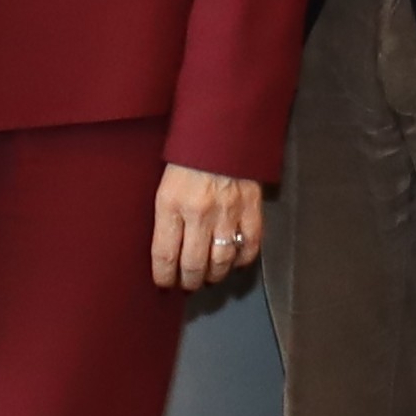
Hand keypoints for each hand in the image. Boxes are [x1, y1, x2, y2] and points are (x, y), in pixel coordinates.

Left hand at [152, 163, 262, 290]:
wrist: (223, 131)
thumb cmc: (187, 156)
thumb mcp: (164, 183)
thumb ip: (165, 215)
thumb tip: (165, 249)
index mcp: (171, 204)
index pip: (165, 254)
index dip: (164, 276)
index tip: (163, 283)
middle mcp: (199, 214)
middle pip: (194, 265)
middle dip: (189, 281)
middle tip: (186, 284)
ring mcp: (228, 214)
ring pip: (221, 262)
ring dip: (213, 275)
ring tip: (207, 278)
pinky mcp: (252, 211)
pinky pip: (249, 248)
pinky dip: (242, 261)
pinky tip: (234, 264)